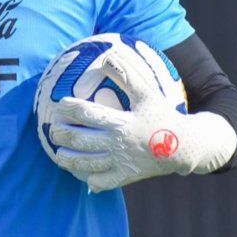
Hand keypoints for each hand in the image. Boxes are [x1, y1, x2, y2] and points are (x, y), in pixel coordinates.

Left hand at [48, 40, 236, 192]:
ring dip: (68, 159)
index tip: (58, 104)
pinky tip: (79, 175)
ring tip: (58, 154)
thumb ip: (127, 75)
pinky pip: (102, 181)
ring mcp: (121, 163)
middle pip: (81, 140)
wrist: (185, 147)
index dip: (70, 108)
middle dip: (62, 134)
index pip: (88, 113)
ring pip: (87, 163)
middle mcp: (117, 145)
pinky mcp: (126, 177)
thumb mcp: (148, 93)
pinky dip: (88, 179)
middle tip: (52, 130)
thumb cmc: (164, 116)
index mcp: (121, 123)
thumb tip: (108, 56)